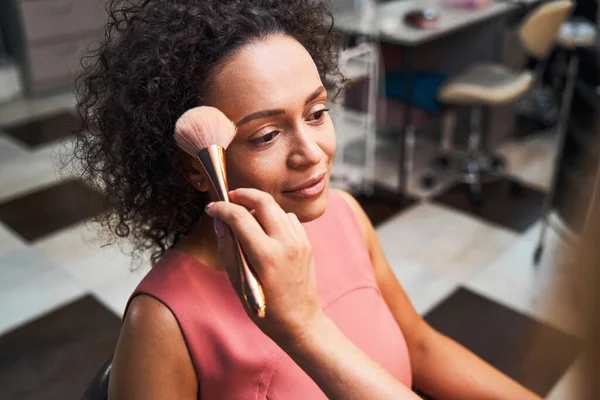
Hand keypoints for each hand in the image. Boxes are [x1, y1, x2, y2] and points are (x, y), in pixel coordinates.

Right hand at [205, 188, 323, 343]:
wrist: (300, 322)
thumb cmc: (266, 309)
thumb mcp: (239, 282)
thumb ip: (228, 249)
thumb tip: (219, 222)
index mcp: (266, 256)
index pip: (240, 217)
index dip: (222, 208)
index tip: (211, 208)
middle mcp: (286, 244)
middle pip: (263, 201)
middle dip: (243, 194)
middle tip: (229, 199)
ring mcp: (299, 242)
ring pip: (277, 208)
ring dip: (259, 206)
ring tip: (245, 217)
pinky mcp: (307, 244)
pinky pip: (289, 219)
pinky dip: (275, 217)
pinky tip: (266, 231)